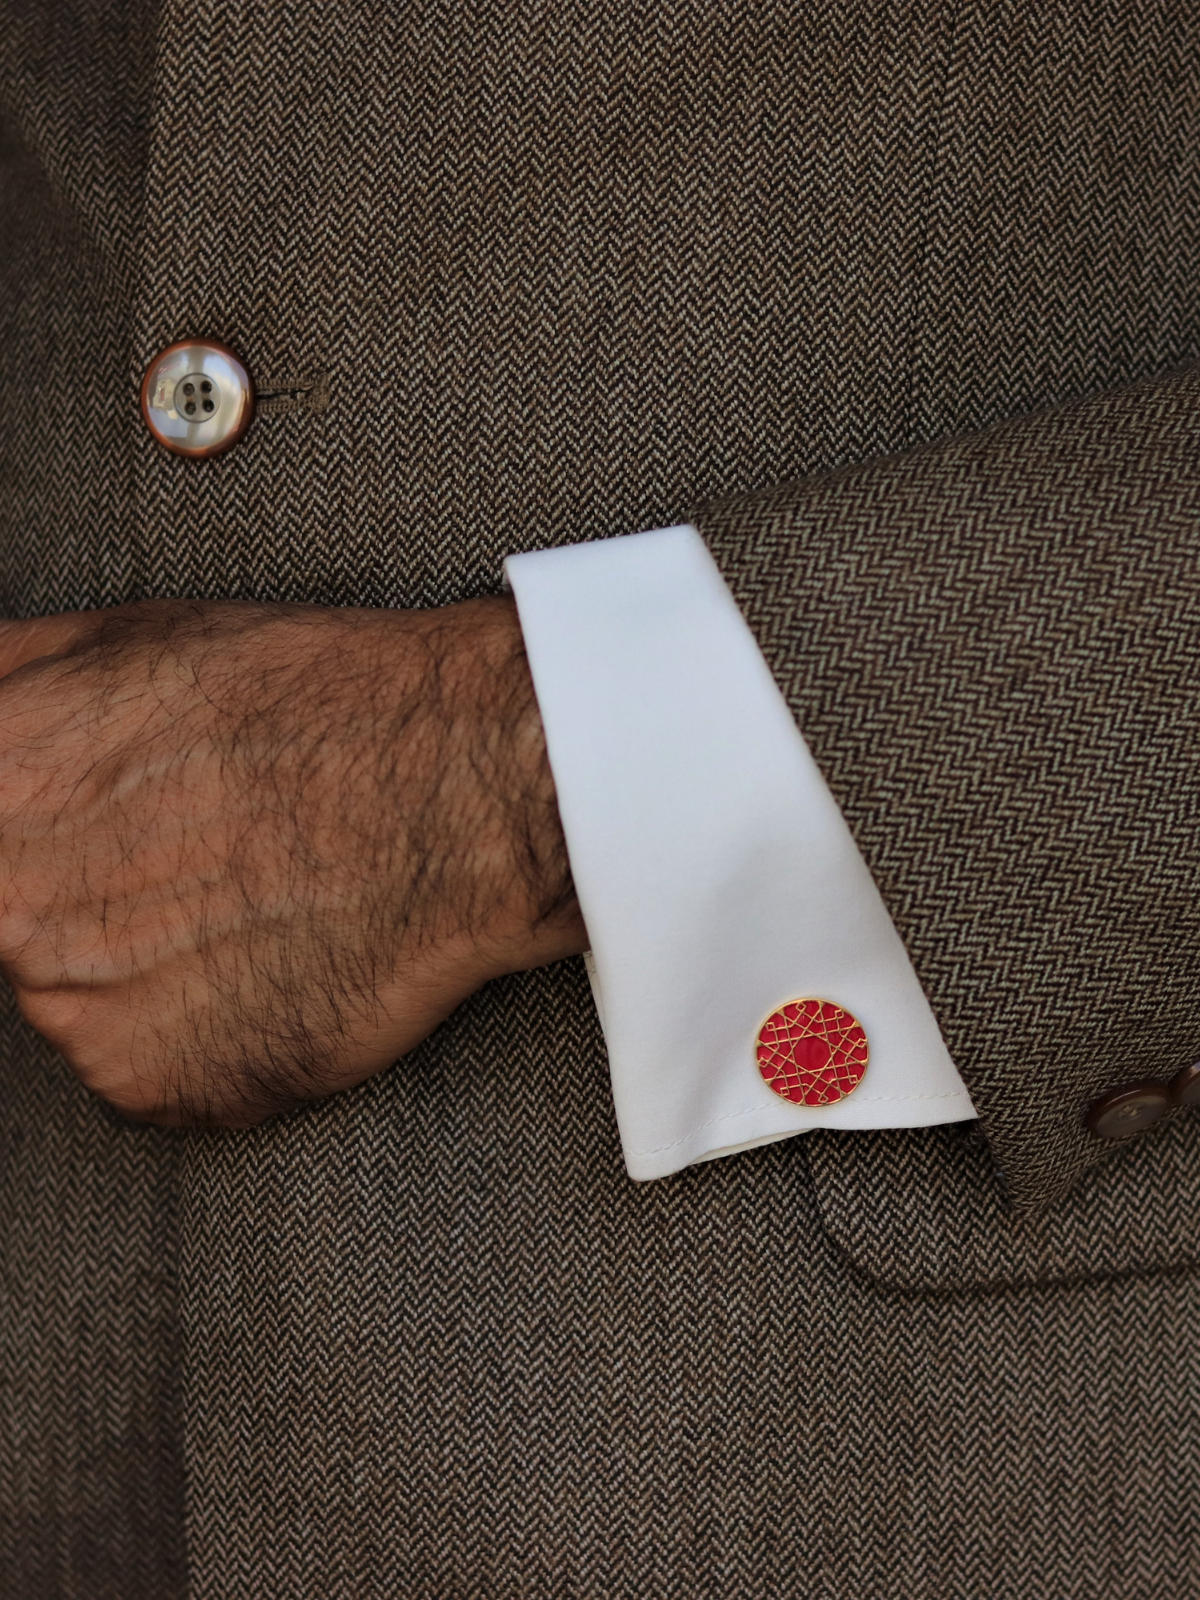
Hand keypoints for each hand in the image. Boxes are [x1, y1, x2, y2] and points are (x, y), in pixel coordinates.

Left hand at [0, 597, 585, 1125]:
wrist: (454, 798)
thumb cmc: (312, 704)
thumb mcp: (129, 636)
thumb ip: (7, 680)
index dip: (41, 828)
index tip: (102, 830)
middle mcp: (5, 914)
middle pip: (13, 919)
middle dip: (87, 890)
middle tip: (194, 848)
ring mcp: (72, 1013)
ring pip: (76, 996)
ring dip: (142, 963)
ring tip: (245, 902)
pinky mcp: (152, 1087)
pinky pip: (146, 1065)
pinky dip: (199, 1030)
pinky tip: (266, 963)